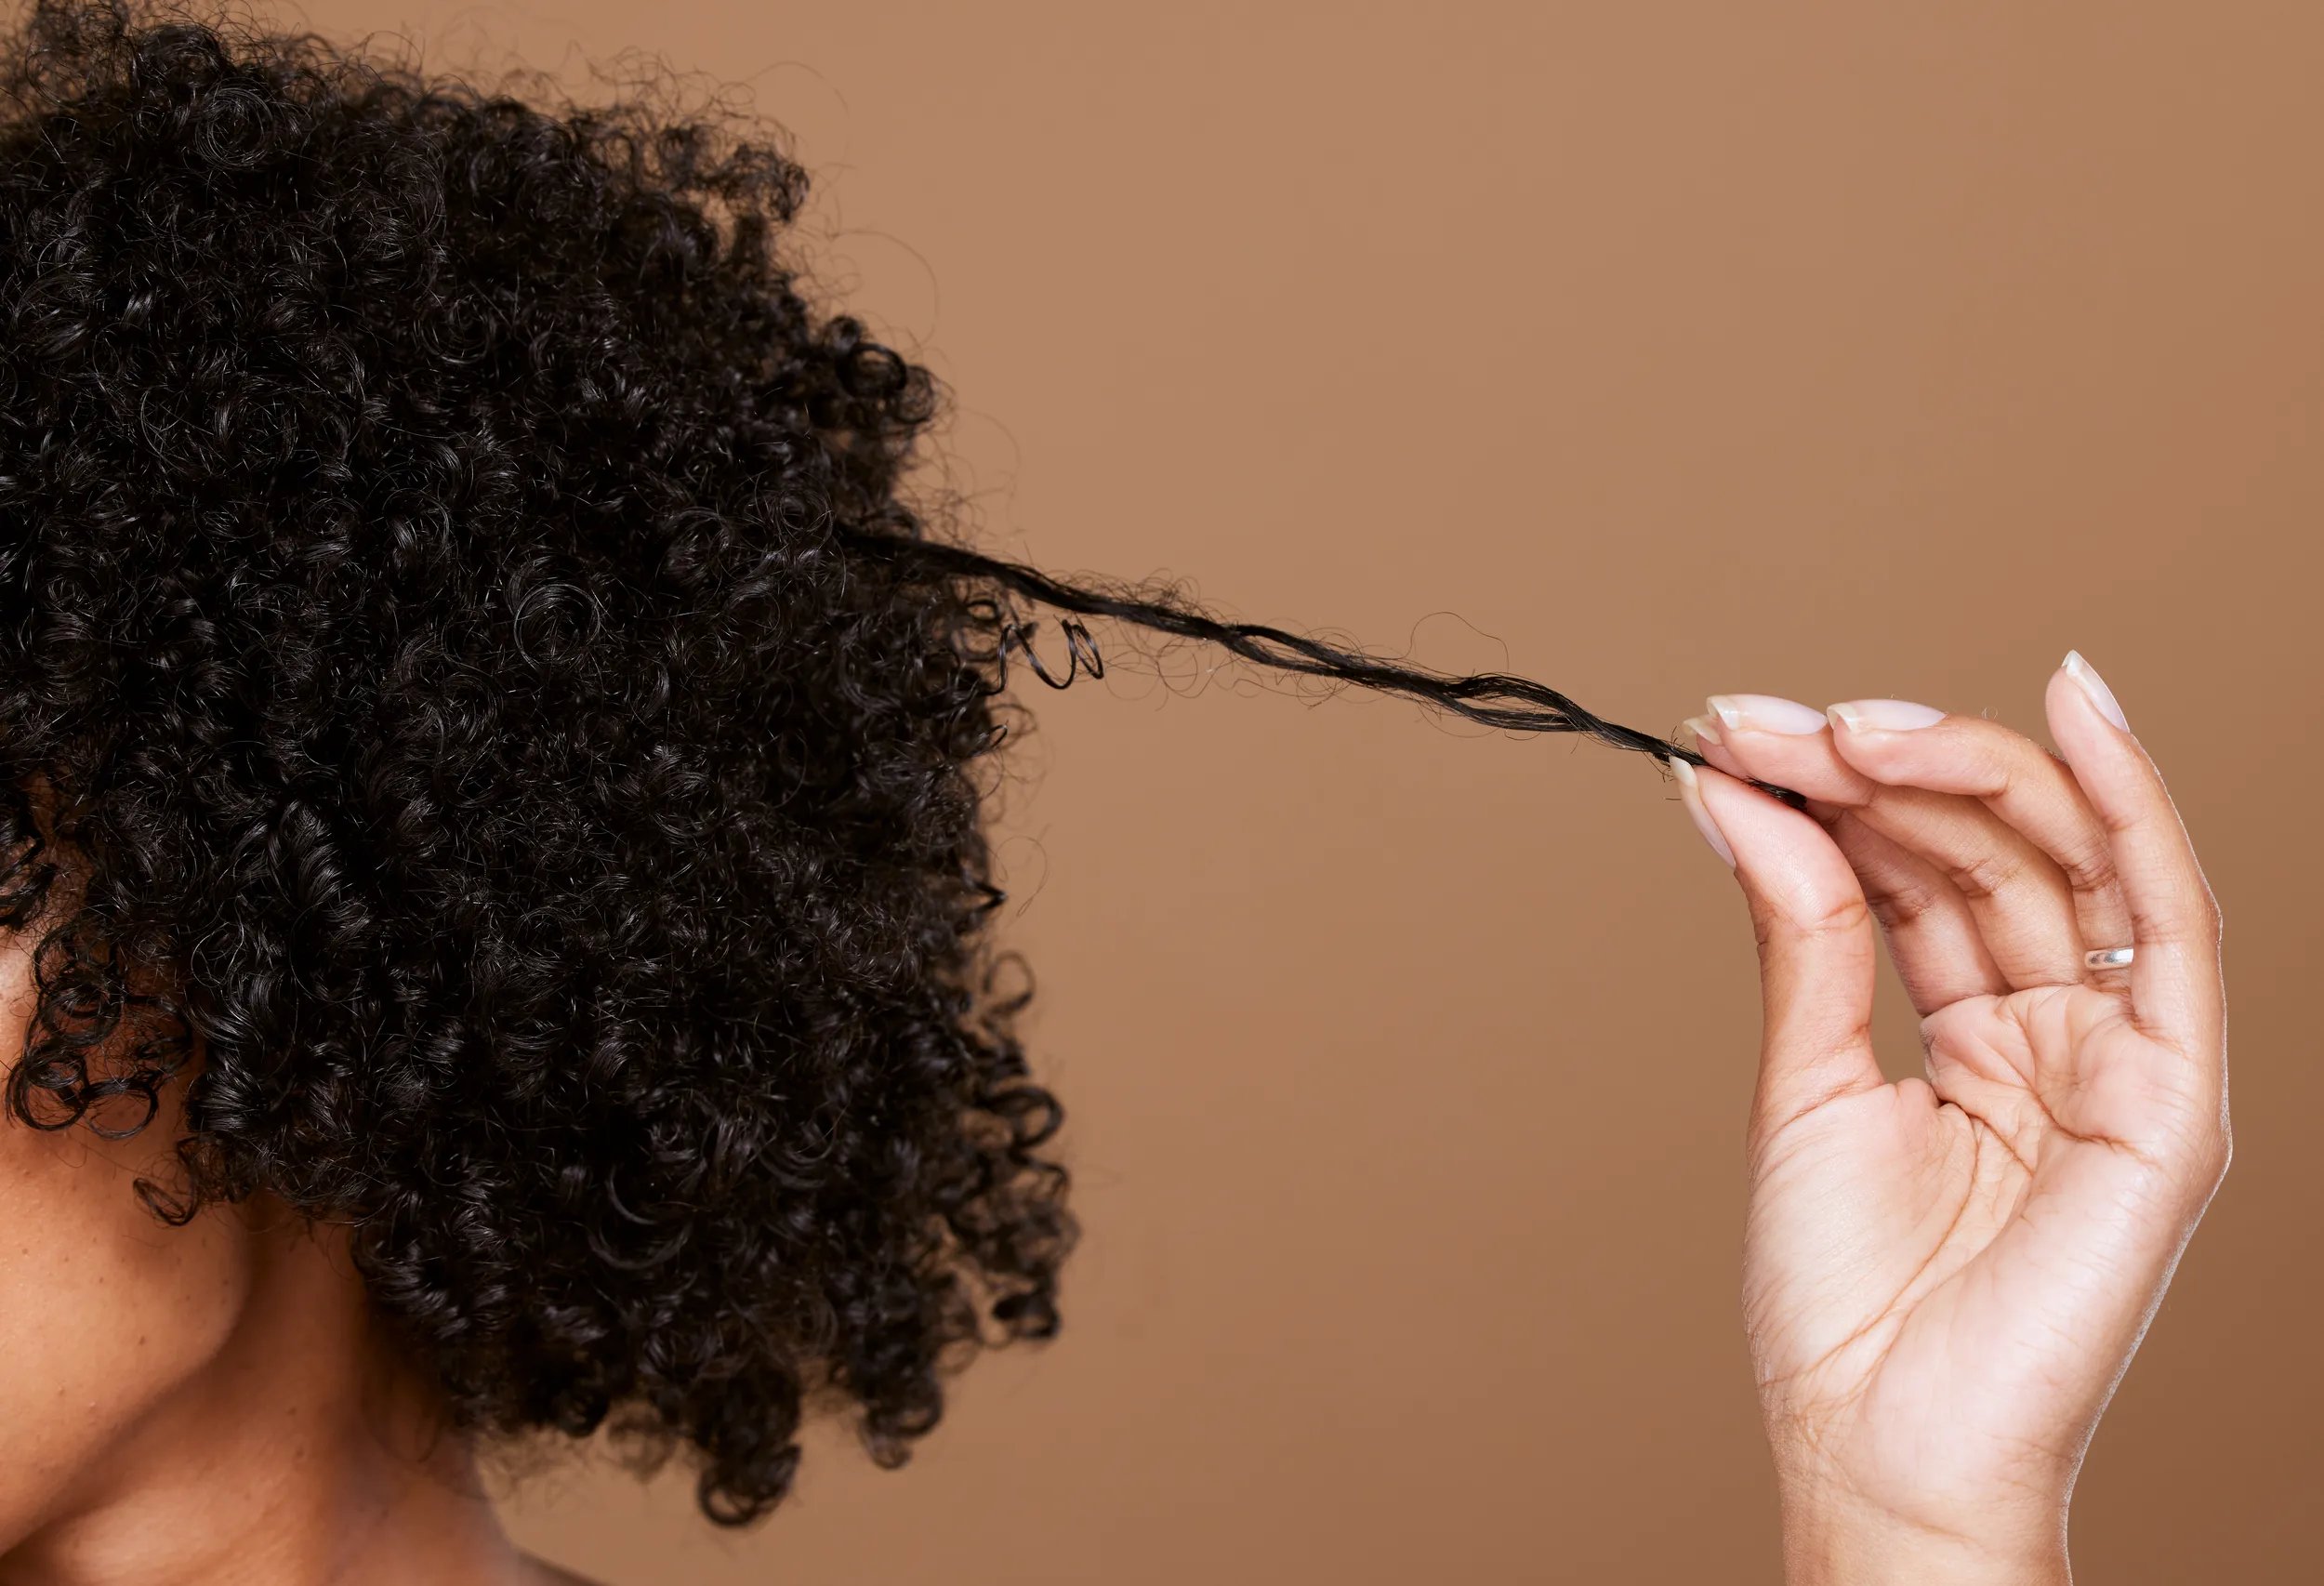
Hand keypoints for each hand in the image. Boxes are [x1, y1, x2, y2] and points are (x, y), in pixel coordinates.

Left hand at [1669, 654, 2228, 1585]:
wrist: (1877, 1447)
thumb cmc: (1842, 1304)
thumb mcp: (1804, 1084)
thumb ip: (1801, 930)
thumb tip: (1733, 791)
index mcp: (1976, 1038)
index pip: (1915, 870)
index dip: (1827, 791)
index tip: (1724, 732)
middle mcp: (2058, 1032)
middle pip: (1983, 847)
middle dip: (1871, 768)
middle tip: (1759, 725)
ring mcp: (2120, 1057)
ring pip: (2062, 858)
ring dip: (1954, 767)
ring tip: (1838, 727)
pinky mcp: (2172, 1093)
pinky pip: (2170, 919)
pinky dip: (2131, 801)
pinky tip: (2076, 700)